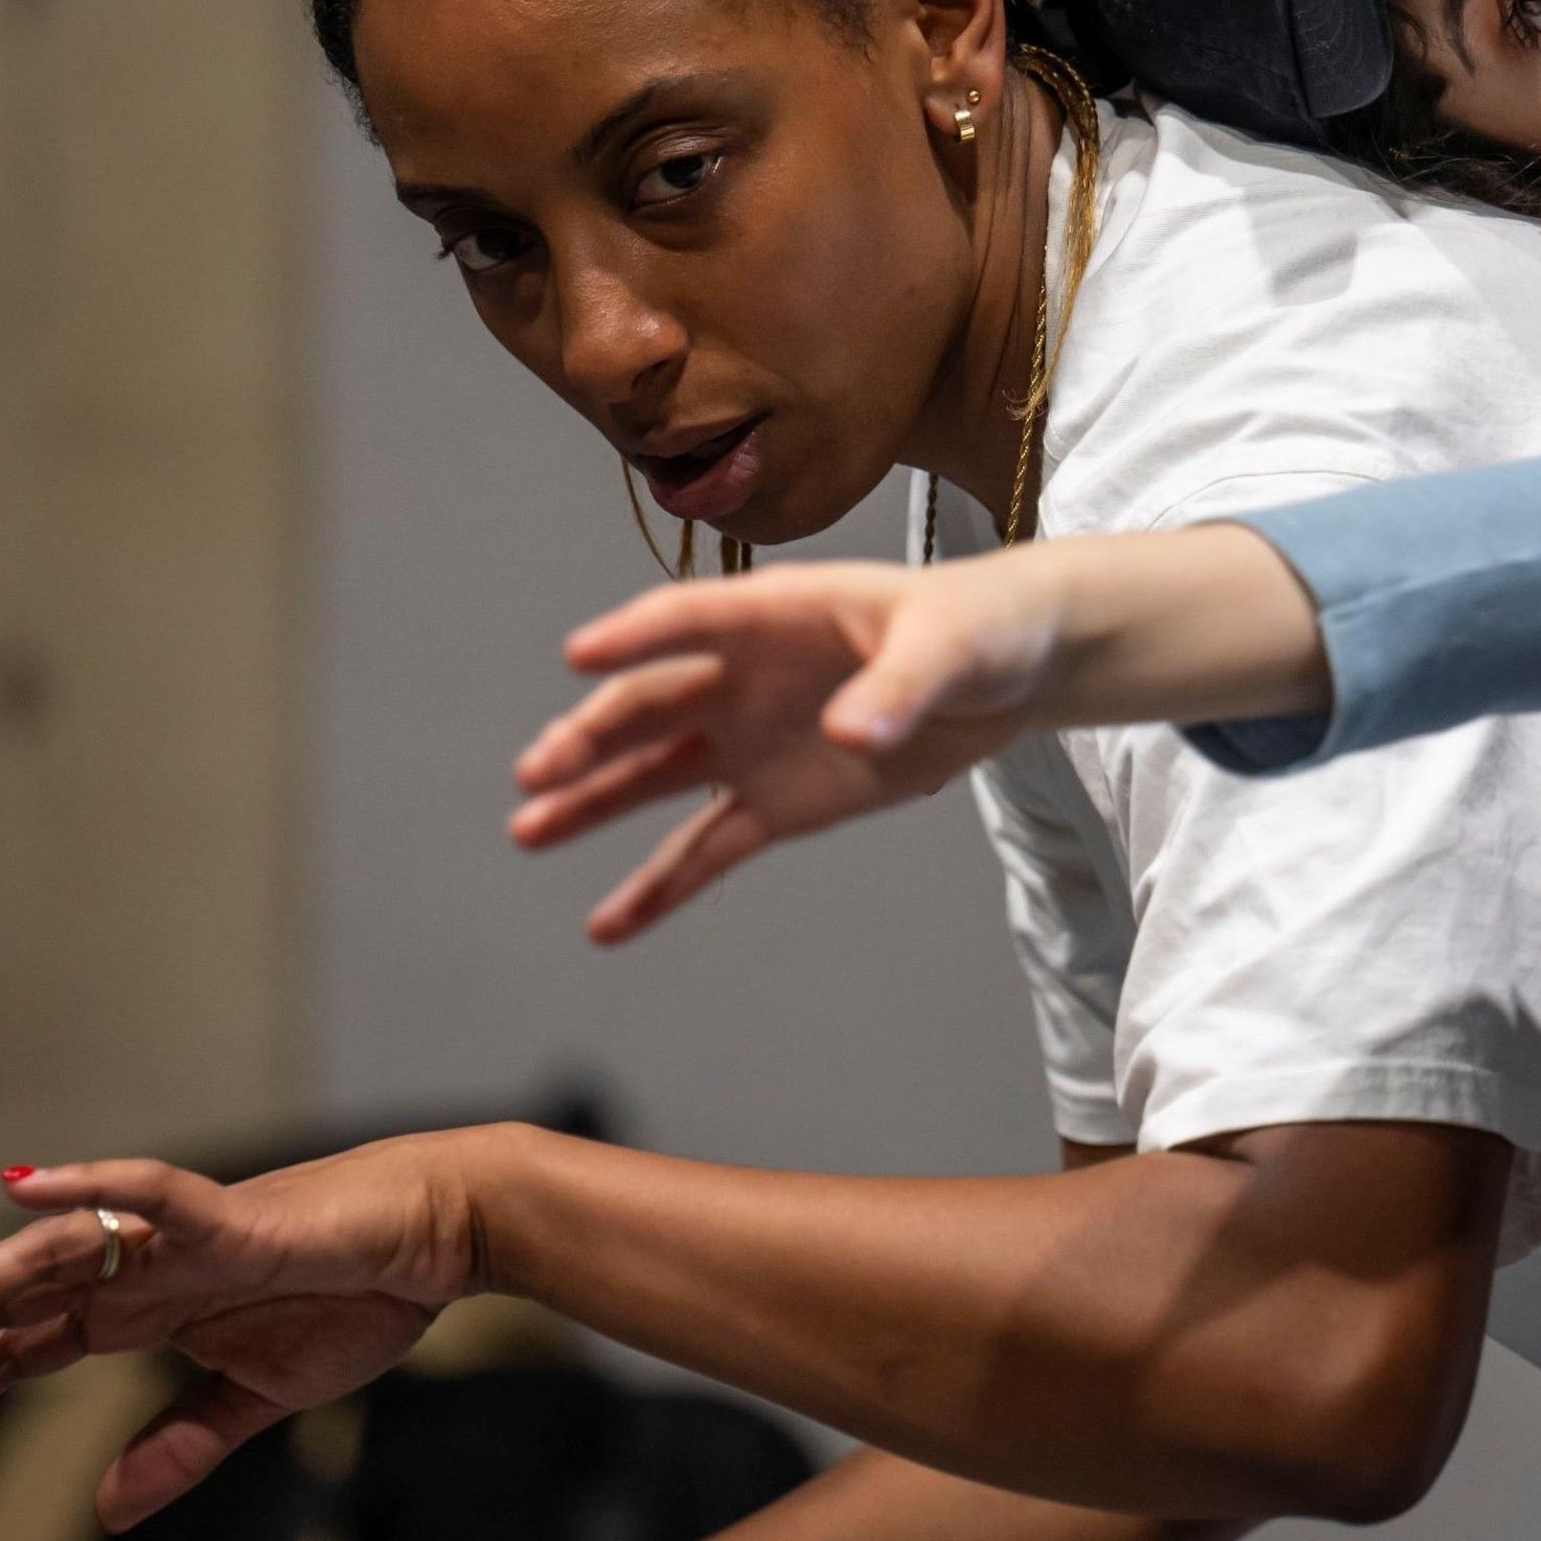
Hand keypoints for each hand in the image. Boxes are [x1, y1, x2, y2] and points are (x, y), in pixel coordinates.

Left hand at [0, 1143, 486, 1526]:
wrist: (438, 1240)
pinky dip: (87, 1184)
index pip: (24, 1353)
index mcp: (144, 1314)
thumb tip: (109, 1512)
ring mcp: (177, 1239)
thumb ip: (182, 1445)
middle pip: (14, 1307)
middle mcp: (141, 1271)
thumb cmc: (360, 1300)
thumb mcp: (261, 1399)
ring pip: (54, 1255)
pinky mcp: (227, 1214)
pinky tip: (22, 1188)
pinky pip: (146, 1192)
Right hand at [512, 557, 1064, 942]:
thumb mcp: (952, 648)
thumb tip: (851, 734)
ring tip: (530, 834)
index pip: (692, 620)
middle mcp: (743, 678)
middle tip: (537, 775)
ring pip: (656, 777)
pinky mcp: (777, 804)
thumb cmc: (977, 631)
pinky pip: (706, 848)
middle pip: (652, 706)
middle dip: (592, 739)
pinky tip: (608, 925)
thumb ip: (902, 686)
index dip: (639, 635)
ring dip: (594, 805)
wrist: (1009, 674)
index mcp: (776, 616)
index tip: (579, 656)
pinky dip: (660, 887)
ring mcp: (752, 744)